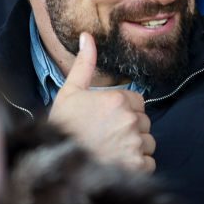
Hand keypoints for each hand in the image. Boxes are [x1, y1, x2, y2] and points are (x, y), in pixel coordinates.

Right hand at [49, 32, 155, 172]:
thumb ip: (84, 64)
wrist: (55, 164)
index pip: (138, 102)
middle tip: (108, 136)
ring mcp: (134, 145)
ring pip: (148, 143)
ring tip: (112, 151)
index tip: (108, 118)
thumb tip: (88, 36)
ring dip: (135, 147)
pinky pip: (148, 163)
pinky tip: (117, 163)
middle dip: (130, 128)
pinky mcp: (136, 167)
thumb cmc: (62, 128)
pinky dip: (137, 165)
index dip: (125, 109)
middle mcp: (130, 121)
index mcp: (118, 100)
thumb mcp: (69, 92)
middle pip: (144, 122)